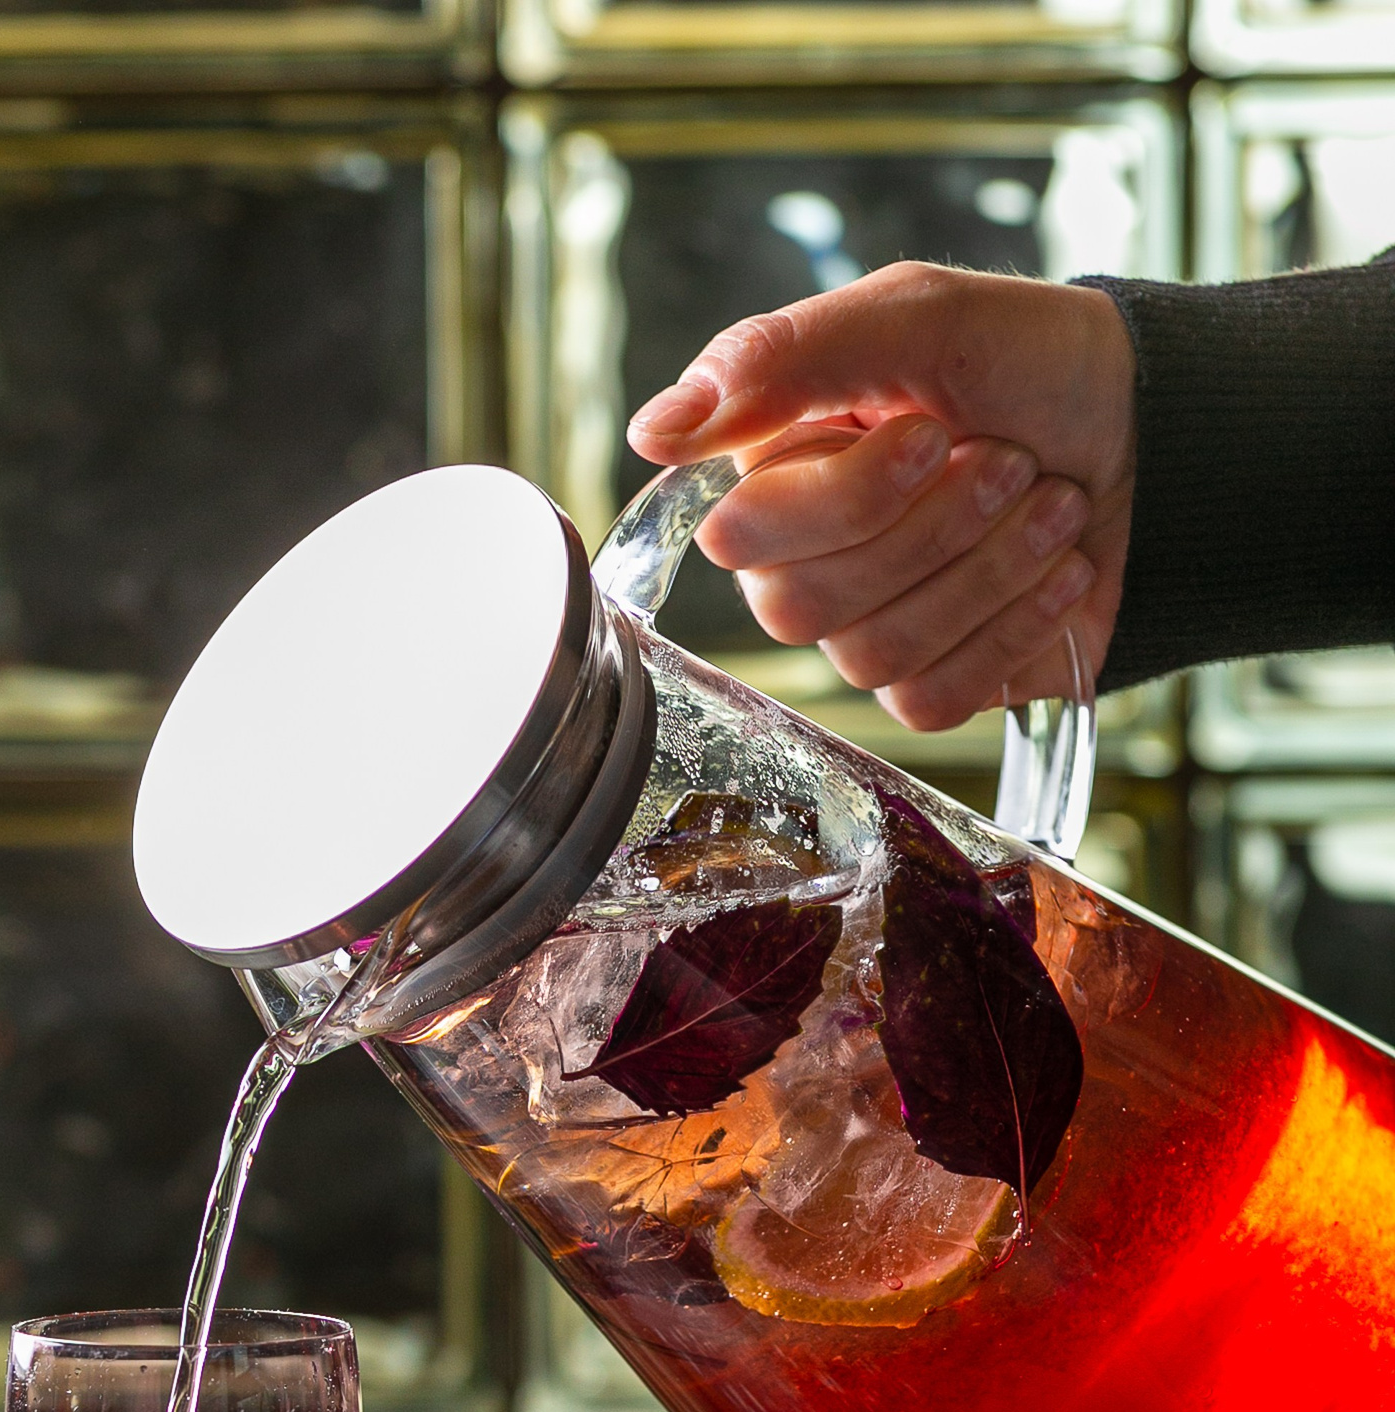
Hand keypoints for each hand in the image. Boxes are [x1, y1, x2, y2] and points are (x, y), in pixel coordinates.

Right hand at [625, 262, 1135, 732]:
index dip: (850, 496)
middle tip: (1009, 460)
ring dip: (988, 569)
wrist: (1155, 433)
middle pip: (803, 607)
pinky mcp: (932, 685)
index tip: (934, 430)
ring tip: (1052, 500)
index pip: (745, 536)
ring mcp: (866, 631)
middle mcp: (803, 563)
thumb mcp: (913, 317)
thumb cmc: (1029, 362)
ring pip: (872, 656)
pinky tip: (1058, 569)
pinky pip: (931, 699)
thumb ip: (780, 357)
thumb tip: (652, 430)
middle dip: (934, 530)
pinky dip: (1011, 628)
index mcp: (777, 473)